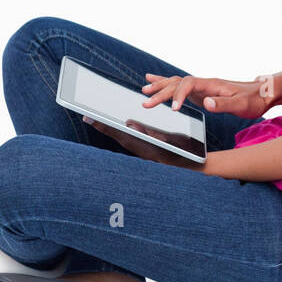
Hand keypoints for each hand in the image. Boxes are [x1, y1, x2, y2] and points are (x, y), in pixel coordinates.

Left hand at [81, 115, 201, 168]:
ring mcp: (143, 149)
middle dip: (103, 126)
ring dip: (111, 129)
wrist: (194, 166)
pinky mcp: (147, 150)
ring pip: (123, 138)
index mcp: (142, 146)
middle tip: (87, 116)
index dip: (102, 125)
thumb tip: (129, 125)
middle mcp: (140, 148)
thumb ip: (149, 134)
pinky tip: (123, 127)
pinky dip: (123, 132)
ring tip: (100, 120)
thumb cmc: (183, 154)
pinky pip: (131, 139)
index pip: (117, 134)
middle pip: (117, 135)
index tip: (88, 117)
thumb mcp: (168, 142)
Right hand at [140, 74, 272, 117]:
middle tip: (146, 103)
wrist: (263, 94)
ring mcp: (202, 87)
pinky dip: (167, 84)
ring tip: (144, 89)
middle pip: (178, 83)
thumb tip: (206, 102)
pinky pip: (180, 87)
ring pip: (176, 82)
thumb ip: (223, 103)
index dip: (178, 95)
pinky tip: (154, 81)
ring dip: (160, 86)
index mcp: (212, 84)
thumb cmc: (254, 100)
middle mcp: (204, 83)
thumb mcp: (241, 104)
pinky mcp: (201, 93)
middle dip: (161, 92)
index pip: (188, 84)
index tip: (173, 109)